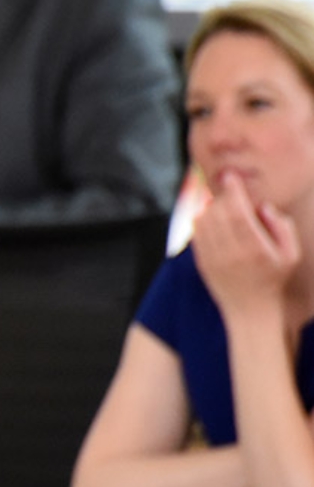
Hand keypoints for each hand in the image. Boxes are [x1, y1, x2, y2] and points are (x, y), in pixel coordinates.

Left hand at [195, 171, 301, 333]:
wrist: (250, 311)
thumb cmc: (274, 280)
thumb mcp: (291, 254)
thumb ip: (282, 227)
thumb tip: (262, 207)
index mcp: (255, 249)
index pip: (238, 212)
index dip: (233, 190)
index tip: (231, 176)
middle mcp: (231, 252)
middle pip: (218, 212)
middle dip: (223, 197)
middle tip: (230, 193)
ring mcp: (213, 258)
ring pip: (204, 221)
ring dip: (211, 208)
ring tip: (224, 208)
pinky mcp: (201, 262)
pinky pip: (196, 233)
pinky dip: (202, 221)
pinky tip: (214, 220)